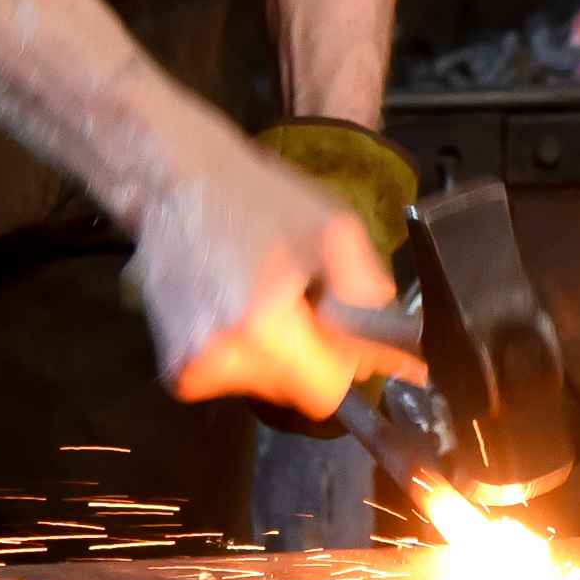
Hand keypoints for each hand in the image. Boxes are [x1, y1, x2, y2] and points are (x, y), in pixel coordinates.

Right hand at [143, 135, 424, 417]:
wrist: (175, 184)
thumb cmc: (256, 199)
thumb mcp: (336, 233)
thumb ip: (372, 300)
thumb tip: (403, 358)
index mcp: (259, 328)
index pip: (327, 395)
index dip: (344, 361)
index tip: (339, 325)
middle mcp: (218, 360)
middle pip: (298, 392)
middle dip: (311, 352)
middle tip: (296, 294)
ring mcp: (190, 368)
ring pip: (269, 386)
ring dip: (279, 350)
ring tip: (262, 291)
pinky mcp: (176, 370)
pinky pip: (237, 377)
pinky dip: (247, 350)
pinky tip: (236, 302)